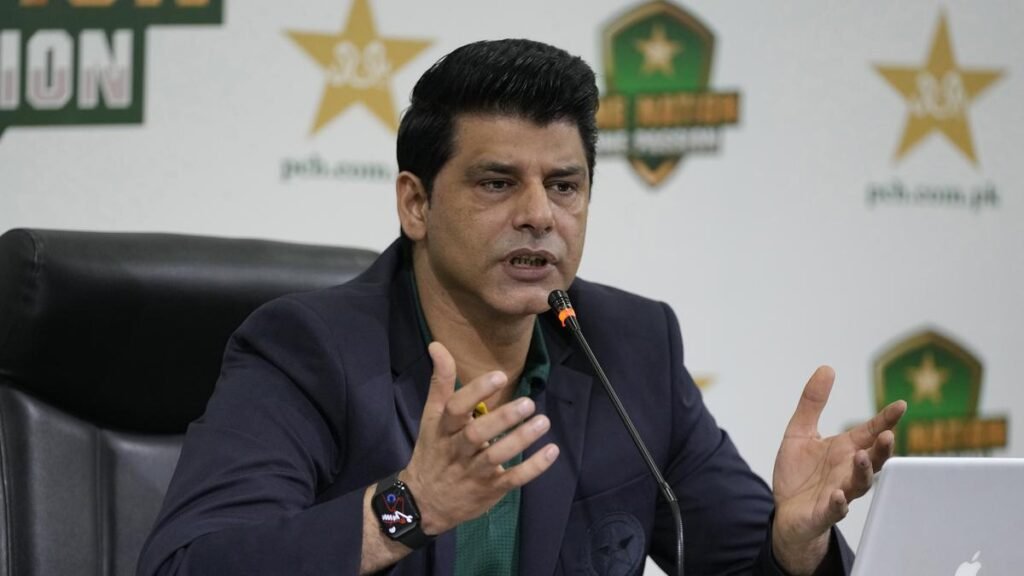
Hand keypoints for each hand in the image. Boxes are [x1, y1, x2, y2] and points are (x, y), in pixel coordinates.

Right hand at [400, 342, 559, 535]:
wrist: (424, 503)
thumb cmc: (433, 452)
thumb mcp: (431, 417)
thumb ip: (440, 382)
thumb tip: (437, 345)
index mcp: (443, 429)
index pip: (456, 408)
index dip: (477, 391)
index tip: (500, 376)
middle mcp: (457, 450)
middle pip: (477, 433)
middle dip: (504, 418)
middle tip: (529, 403)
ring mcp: (473, 472)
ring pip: (496, 456)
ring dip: (521, 439)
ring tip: (544, 422)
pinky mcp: (489, 489)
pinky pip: (512, 479)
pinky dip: (533, 467)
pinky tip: (551, 451)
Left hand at [771, 366, 905, 574]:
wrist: (786, 511)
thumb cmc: (800, 473)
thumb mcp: (799, 431)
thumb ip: (813, 403)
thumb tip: (826, 368)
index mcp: (846, 449)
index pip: (870, 432)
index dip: (886, 419)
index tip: (900, 405)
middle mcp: (848, 470)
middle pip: (874, 459)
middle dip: (882, 449)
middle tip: (888, 435)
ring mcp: (839, 492)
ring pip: (860, 484)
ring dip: (863, 472)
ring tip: (862, 458)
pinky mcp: (824, 512)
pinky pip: (836, 509)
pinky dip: (839, 503)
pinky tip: (838, 495)